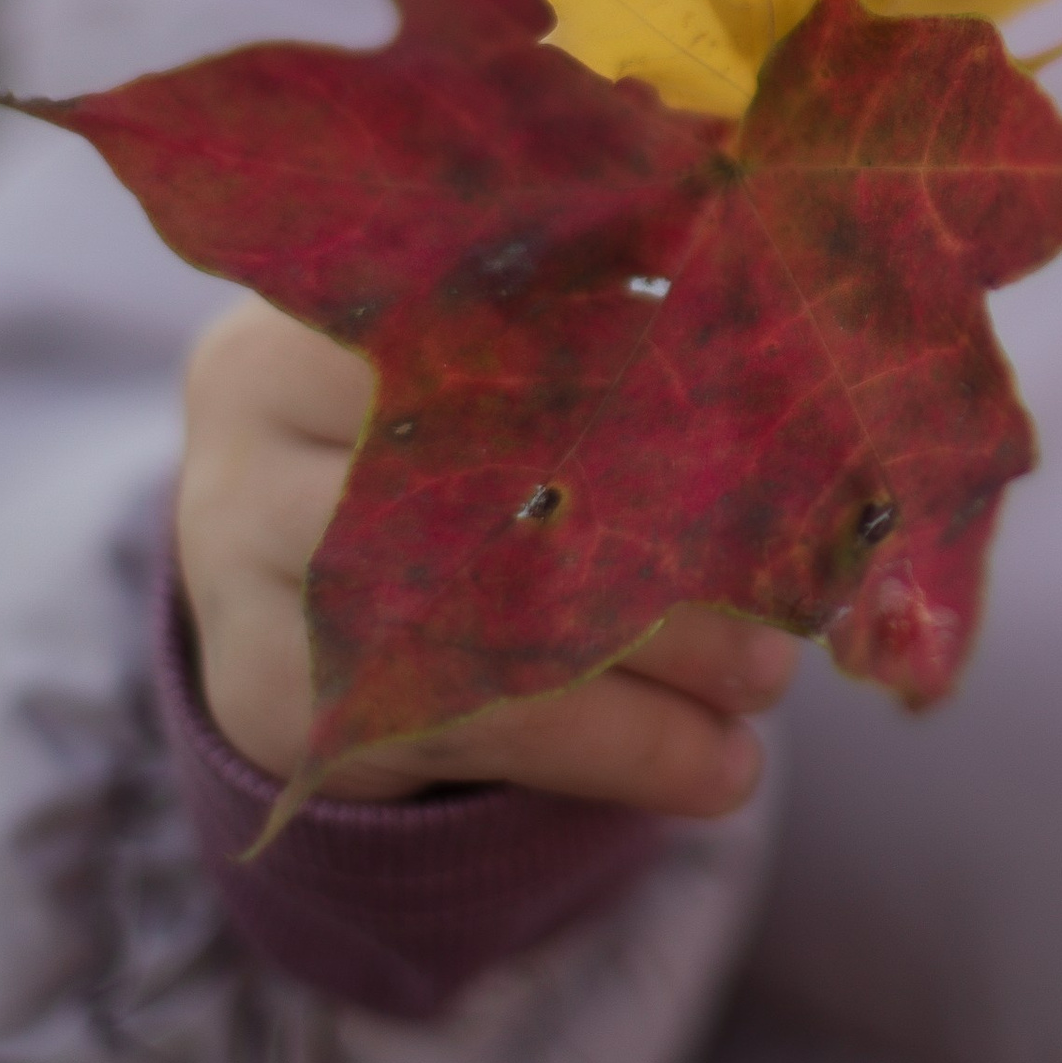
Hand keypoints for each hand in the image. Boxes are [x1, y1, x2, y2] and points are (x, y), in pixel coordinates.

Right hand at [173, 293, 801, 811]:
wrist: (300, 595)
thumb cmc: (459, 455)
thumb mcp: (520, 387)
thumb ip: (626, 380)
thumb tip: (823, 438)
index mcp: (341, 294)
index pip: (515, 323)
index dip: (659, 381)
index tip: (788, 441)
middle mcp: (259, 410)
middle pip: (501, 479)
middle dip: (674, 559)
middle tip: (794, 614)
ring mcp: (238, 555)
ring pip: (488, 623)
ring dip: (657, 678)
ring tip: (767, 696)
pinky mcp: (264, 691)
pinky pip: (464, 727)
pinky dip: (617, 753)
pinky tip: (714, 769)